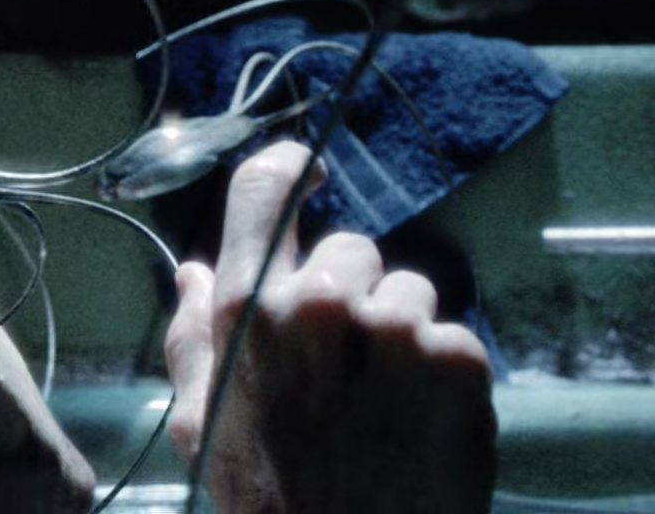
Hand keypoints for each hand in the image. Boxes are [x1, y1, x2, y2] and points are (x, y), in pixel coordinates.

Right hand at [163, 140, 496, 512]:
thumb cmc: (261, 492)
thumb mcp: (200, 418)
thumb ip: (195, 336)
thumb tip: (194, 273)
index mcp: (248, 307)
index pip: (265, 189)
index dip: (287, 172)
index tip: (306, 172)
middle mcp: (322, 303)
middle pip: (352, 248)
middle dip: (349, 292)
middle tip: (342, 360)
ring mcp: (397, 329)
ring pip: (409, 291)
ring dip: (400, 333)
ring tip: (384, 399)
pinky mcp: (461, 361)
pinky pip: (453, 337)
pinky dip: (441, 373)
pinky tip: (419, 418)